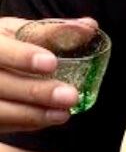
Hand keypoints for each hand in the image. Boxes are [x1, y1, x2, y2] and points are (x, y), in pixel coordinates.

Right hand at [0, 16, 96, 132]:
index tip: (51, 62)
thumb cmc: (6, 47)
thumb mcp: (22, 32)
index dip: (21, 56)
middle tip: (70, 95)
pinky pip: (6, 125)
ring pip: (1, 111)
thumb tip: (90, 26)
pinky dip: (30, 123)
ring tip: (64, 113)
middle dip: (36, 91)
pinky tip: (52, 117)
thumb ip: (53, 31)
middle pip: (1, 84)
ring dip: (34, 114)